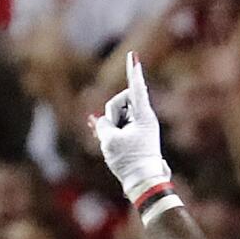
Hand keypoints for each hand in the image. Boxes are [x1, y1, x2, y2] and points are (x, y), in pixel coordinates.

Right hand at [91, 52, 171, 201]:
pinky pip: (119, 125)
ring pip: (118, 115)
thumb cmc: (129, 161)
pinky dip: (110, 129)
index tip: (133, 55)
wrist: (144, 183)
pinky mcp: (136, 135)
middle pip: (120, 102)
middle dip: (112, 113)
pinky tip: (95, 128)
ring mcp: (140, 126)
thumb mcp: (110, 141)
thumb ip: (103, 125)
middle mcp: (144, 117)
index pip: (136, 88)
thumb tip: (102, 122)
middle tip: (114, 134)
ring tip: (116, 146)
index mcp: (143, 115)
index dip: (132, 71)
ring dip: (111, 126)